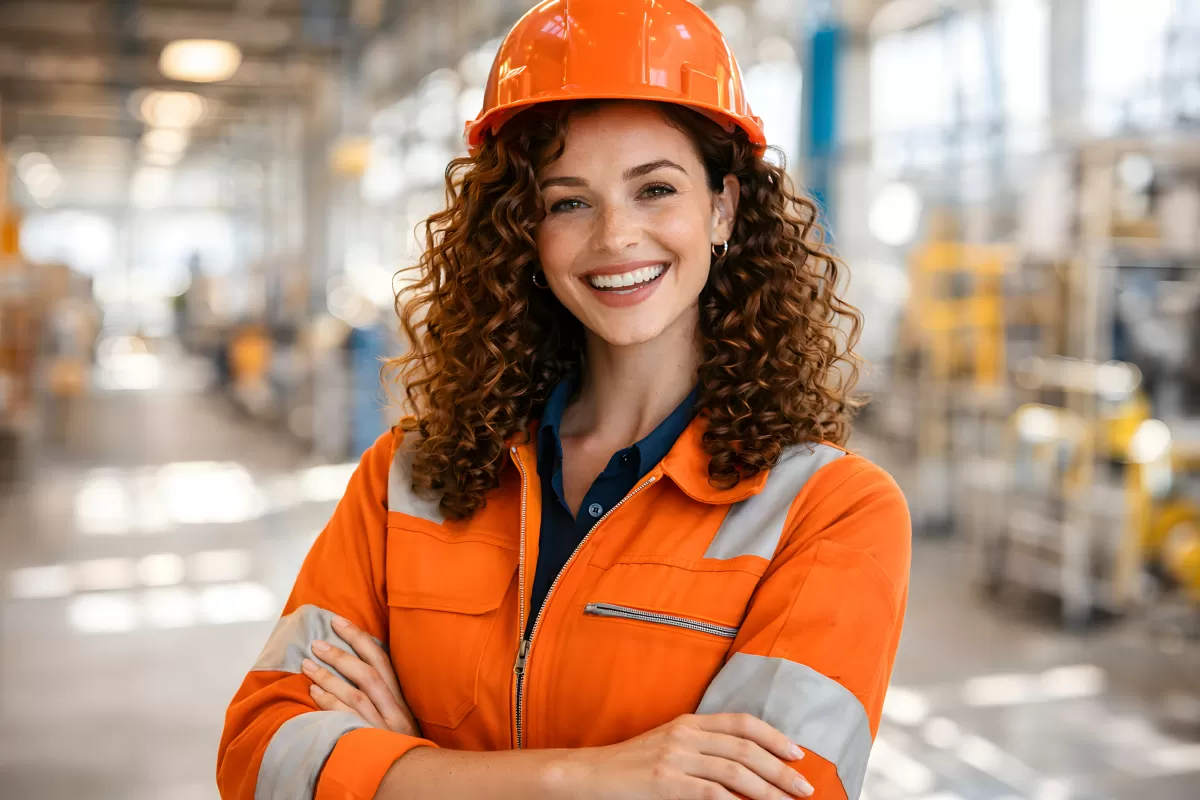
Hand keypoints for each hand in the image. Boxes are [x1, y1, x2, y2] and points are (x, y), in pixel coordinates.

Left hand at [302, 614, 420, 738]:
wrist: (409, 779)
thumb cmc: (398, 746)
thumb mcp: (398, 718)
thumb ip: (383, 696)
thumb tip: (355, 665)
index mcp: (402, 699)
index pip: (382, 660)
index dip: (359, 638)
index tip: (338, 622)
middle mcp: (395, 711)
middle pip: (368, 674)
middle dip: (341, 654)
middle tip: (317, 642)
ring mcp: (383, 728)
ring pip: (354, 695)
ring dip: (328, 677)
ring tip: (307, 664)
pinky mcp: (369, 744)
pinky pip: (346, 720)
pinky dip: (329, 704)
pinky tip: (313, 693)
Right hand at [557, 712, 813, 799]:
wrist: (590, 774)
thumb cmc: (632, 765)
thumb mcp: (669, 746)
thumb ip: (703, 749)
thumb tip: (744, 767)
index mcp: (689, 721)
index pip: (742, 723)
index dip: (774, 736)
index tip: (797, 754)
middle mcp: (686, 734)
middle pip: (746, 749)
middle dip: (780, 770)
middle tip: (804, 788)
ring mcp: (675, 758)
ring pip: (735, 772)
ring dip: (768, 791)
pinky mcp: (666, 783)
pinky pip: (711, 794)